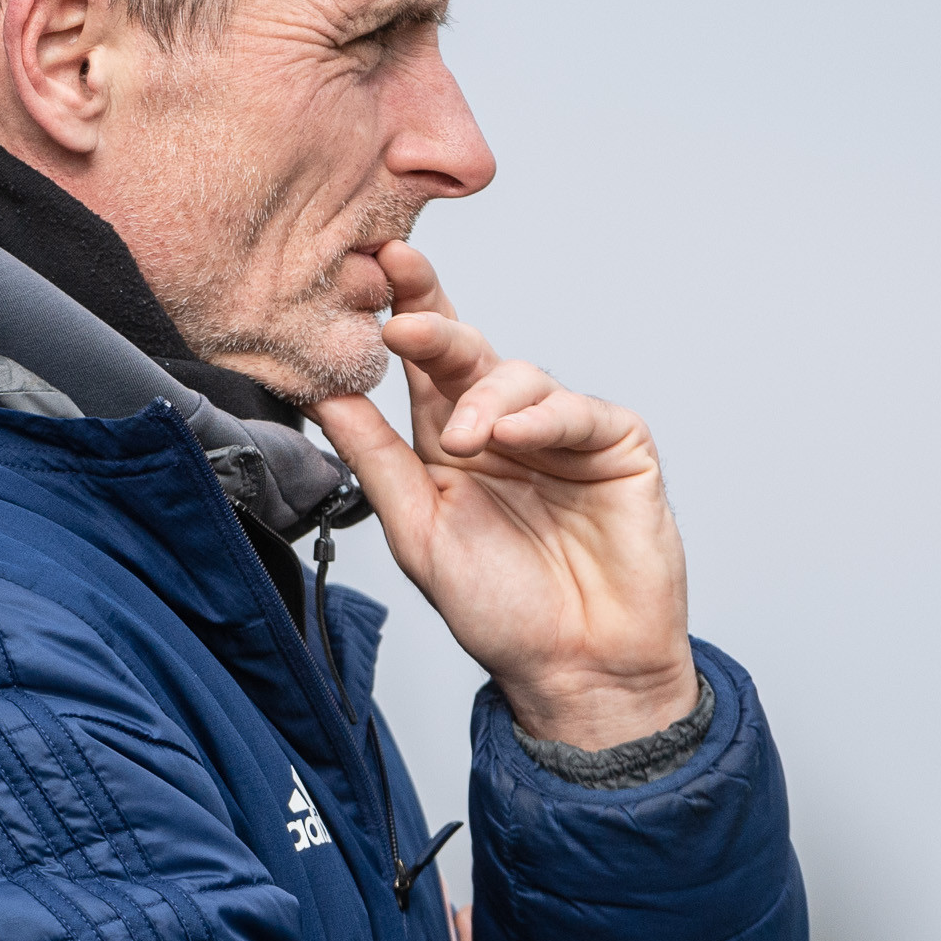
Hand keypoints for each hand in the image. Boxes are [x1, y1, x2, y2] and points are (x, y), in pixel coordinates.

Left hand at [310, 243, 695, 749]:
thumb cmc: (499, 611)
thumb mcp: (418, 532)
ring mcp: (562, 433)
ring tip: (465, 441)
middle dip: (433, 319)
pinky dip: (546, 416)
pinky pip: (579, 411)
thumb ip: (375, 460)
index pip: (422, 364)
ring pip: (521, 376)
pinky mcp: (618, 446)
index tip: (365, 270)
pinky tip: (516, 435)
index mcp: (449, 441)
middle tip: (400, 306)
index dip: (401, 312)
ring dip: (486, 396)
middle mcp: (504, 427)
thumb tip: (323, 393)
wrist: (577, 670)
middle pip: (467, 351)